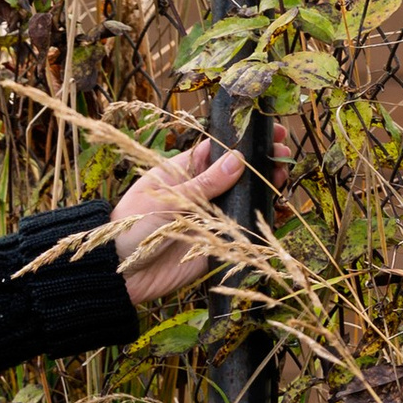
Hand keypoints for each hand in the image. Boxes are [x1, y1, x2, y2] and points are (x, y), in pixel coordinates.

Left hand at [113, 133, 280, 310]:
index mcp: (181, 172)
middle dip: (261, 161)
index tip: (269, 130)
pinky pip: (241, 229)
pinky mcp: (213, 244)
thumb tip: (238, 159)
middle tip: (285, 152)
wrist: (118, 273)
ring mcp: (207, 218)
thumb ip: (204, 184)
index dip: (243, 139)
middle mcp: (198, 193)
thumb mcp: (167, 199)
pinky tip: (278, 209)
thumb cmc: (129, 226)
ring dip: (264, 187)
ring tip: (284, 177)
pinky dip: (259, 220)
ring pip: (242, 198)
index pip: (217, 149)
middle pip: (236, 172)